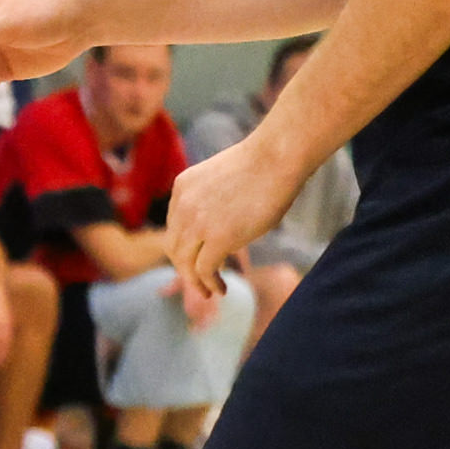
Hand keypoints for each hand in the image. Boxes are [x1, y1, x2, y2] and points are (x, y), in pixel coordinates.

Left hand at [163, 136, 300, 321]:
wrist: (276, 157)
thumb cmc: (264, 164)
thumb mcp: (225, 180)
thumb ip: (215, 201)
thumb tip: (227, 222)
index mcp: (182, 187)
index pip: (174, 226)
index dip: (185, 246)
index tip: (198, 258)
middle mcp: (183, 205)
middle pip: (174, 247)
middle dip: (185, 267)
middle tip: (200, 281)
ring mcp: (197, 222)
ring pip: (184, 262)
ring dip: (195, 282)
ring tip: (209, 292)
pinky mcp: (218, 238)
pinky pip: (204, 270)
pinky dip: (209, 284)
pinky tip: (221, 290)